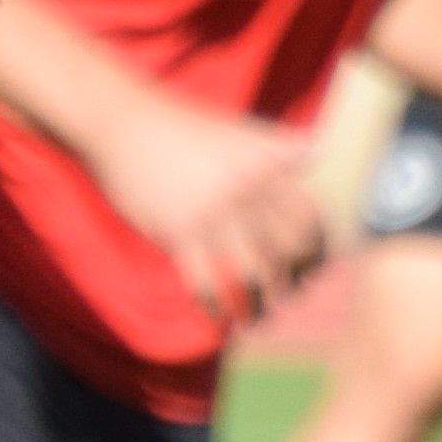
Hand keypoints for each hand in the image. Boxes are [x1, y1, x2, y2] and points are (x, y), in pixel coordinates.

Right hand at [85, 88, 331, 318]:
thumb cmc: (183, 127)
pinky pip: (205, 282)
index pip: (307, 219)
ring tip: (258, 317)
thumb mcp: (237, 129)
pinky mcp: (177, 232)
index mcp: (264, 166)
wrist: (123, 124)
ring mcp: (211, 213)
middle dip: (292, 281)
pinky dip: (214, 307)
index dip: (315, 251)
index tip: (310, 269)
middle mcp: (245, 191)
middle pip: (286, 251)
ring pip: (251, 274)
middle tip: (287, 296)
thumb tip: (318, 151)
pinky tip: (218, 316)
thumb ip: (278, 145)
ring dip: (259, 303)